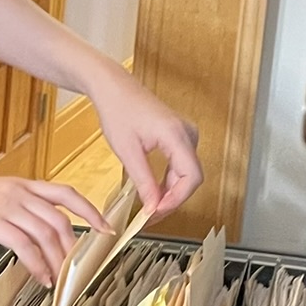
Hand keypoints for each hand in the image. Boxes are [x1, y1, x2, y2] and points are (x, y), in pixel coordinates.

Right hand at [0, 173, 110, 287]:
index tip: (104, 227)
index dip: (89, 210)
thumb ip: (11, 208)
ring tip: (60, 279)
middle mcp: (17, 192)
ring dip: (58, 261)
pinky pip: (24, 245)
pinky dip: (37, 264)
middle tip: (80, 268)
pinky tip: (40, 276)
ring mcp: (5, 205)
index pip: (65, 193)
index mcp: (20, 184)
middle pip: (60, 219)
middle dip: (75, 247)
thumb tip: (27, 230)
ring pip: (46, 234)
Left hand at [86, 63, 202, 217]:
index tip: (157, 212)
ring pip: (187, 174)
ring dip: (171, 193)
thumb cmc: (118, 110)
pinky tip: (154, 192)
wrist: (114, 89)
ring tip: (150, 208)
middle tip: (151, 216)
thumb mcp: (127, 151)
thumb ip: (143, 181)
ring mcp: (185, 135)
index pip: (191, 177)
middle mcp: (187, 134)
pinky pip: (181, 166)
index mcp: (176, 135)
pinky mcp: (179, 137)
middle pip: (191, 178)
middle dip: (173, 200)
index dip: (176, 200)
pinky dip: (169, 182)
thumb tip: (153, 206)